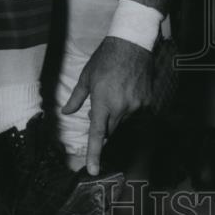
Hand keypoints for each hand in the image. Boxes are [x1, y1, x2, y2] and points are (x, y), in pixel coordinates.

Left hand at [62, 36, 151, 174]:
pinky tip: (127, 91)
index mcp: (103, 102)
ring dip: (116, 115)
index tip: (93, 170)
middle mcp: (121, 107)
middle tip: (100, 108)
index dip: (94, 154)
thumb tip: (67, 113)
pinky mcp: (147, 101)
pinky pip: (136, 113)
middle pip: (111, 130)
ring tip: (115, 92)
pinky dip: (129, 108)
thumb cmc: (105, 59)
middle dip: (104, 125)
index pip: (97, 135)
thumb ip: (76, 98)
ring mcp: (136, 105)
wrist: (132, 44)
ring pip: (123, 121)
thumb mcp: (86, 77)